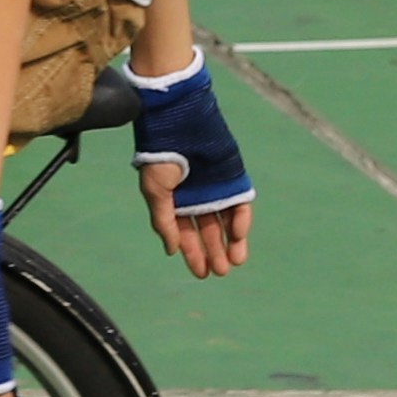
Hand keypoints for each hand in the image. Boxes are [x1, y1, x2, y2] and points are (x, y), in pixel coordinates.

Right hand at [140, 155, 251, 277]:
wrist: (179, 123)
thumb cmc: (161, 157)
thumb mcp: (155, 192)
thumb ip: (164, 222)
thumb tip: (172, 251)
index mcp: (176, 201)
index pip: (186, 233)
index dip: (193, 253)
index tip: (200, 273)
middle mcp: (197, 197)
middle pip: (208, 231)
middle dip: (213, 252)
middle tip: (219, 271)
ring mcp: (216, 188)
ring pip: (227, 222)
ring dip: (231, 242)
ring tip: (234, 262)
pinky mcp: (233, 179)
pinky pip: (239, 204)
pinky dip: (240, 221)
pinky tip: (237, 237)